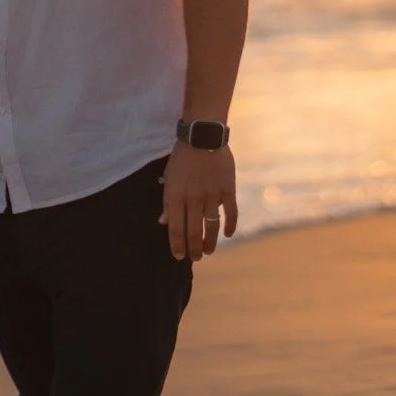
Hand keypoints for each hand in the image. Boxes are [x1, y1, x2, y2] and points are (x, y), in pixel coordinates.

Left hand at [160, 141, 237, 261]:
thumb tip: (164, 222)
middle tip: (196, 258)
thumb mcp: (169, 178)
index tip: (179, 256)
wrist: (202, 136)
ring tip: (209, 251)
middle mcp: (194, 199)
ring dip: (211, 242)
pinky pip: (231, 212)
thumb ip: (167, 202)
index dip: (177, 245)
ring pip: (212, 226)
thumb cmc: (182, 158)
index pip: (176, 229)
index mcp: (176, 196)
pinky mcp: (228, 189)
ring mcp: (212, 195)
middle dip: (194, 249)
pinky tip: (228, 234)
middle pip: (194, 231)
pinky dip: (230, 225)